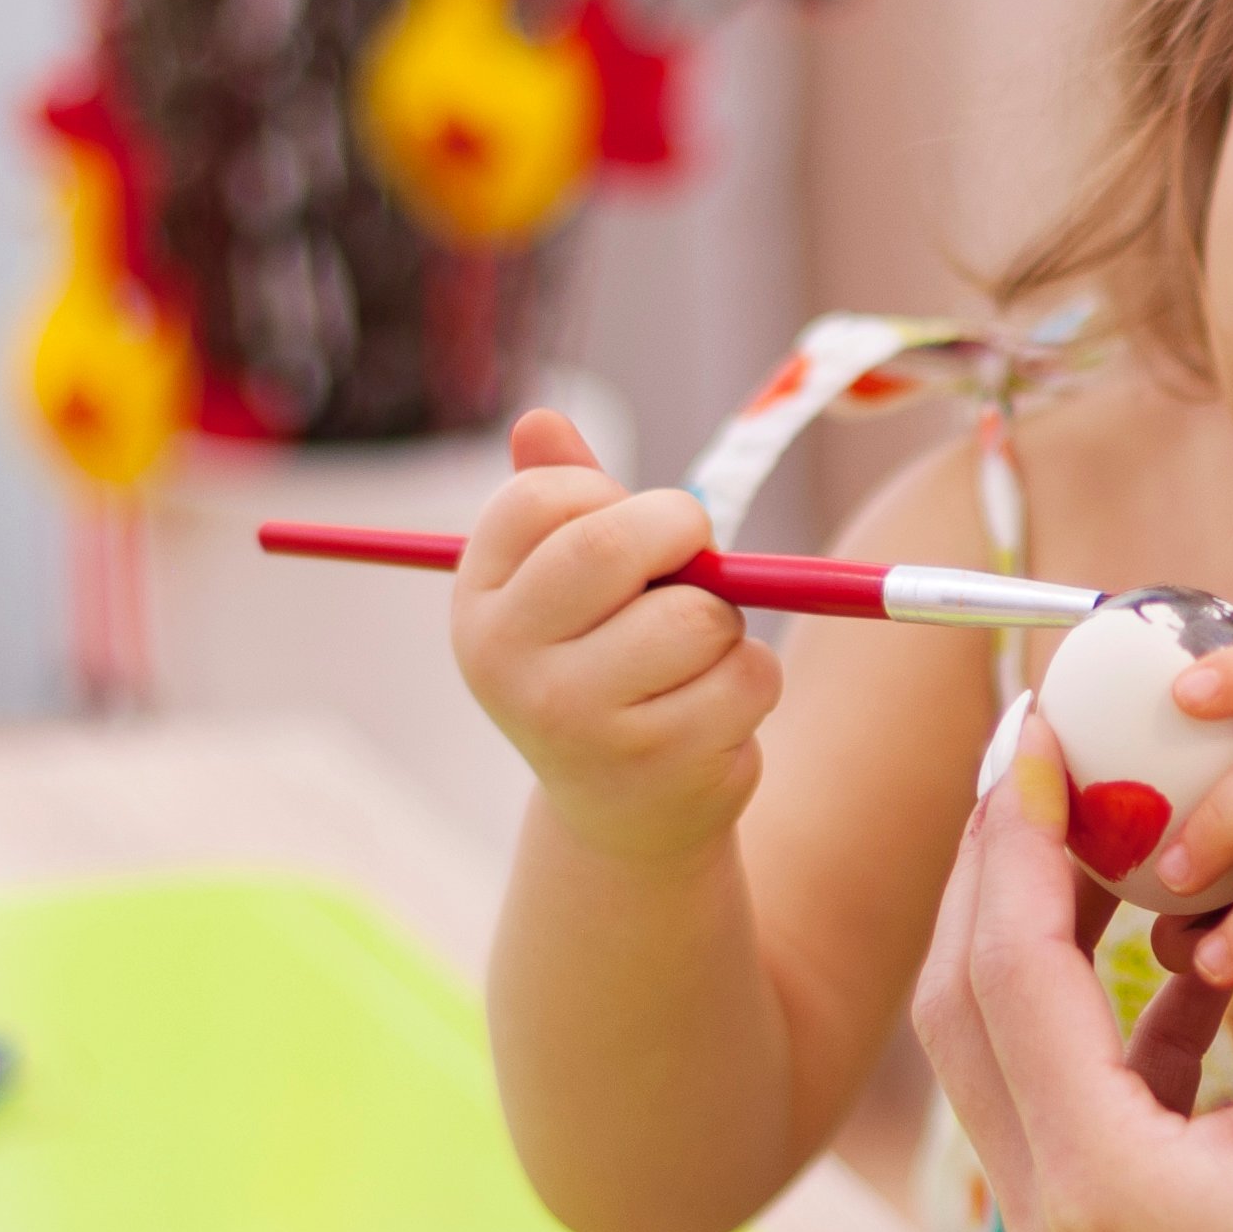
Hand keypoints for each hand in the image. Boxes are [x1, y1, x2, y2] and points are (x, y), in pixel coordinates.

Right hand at [450, 410, 776, 864]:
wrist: (623, 812)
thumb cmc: (605, 664)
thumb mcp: (569, 586)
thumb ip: (562, 499)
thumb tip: (540, 419)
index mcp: (479, 603)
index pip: (535, 501)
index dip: (607, 495)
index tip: (629, 524)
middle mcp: (507, 663)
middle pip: (607, 548)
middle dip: (680, 530)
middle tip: (695, 549)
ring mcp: (575, 719)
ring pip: (697, 617)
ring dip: (726, 624)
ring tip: (696, 657)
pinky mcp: (655, 762)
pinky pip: (745, 677)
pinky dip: (753, 680)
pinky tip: (715, 712)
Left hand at [917, 725, 1232, 1231]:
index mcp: (1105, 1184)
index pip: (1013, 964)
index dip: (1026, 832)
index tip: (1045, 731)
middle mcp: (1056, 1230)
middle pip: (968, 1011)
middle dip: (1000, 875)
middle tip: (1043, 764)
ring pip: (1010, 1066)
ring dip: (1046, 950)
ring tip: (1112, 840)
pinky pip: (1072, 1120)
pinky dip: (1108, 1031)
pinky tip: (1196, 970)